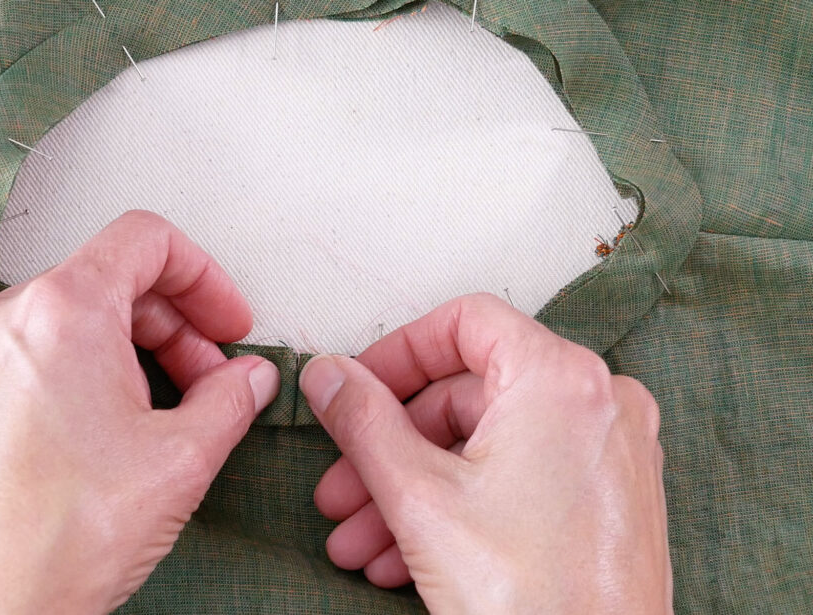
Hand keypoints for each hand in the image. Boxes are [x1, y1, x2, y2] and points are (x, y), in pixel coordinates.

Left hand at [0, 211, 279, 613]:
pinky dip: (64, 386)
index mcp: (63, 311)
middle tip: (204, 384)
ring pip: (60, 328)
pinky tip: (88, 443)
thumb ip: (231, 399)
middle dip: (169, 330)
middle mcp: (0, 322)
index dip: (203, 276)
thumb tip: (247, 380)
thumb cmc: (64, 539)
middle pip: (105, 285)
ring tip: (147, 420)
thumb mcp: (183, 459)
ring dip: (119, 359)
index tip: (223, 322)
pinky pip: (16, 369)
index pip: (145, 240)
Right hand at [300, 294, 671, 613]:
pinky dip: (461, 504)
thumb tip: (329, 376)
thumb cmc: (531, 600)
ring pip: (487, 445)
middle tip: (342, 484)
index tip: (357, 388)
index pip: (465, 323)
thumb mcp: (418, 496)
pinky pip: (520, 478)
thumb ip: (363, 420)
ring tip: (360, 537)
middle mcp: (598, 403)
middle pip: (468, 394)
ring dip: (413, 487)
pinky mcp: (609, 499)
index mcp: (560, 379)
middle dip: (390, 445)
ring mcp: (610, 453)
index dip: (397, 353)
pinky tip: (405, 554)